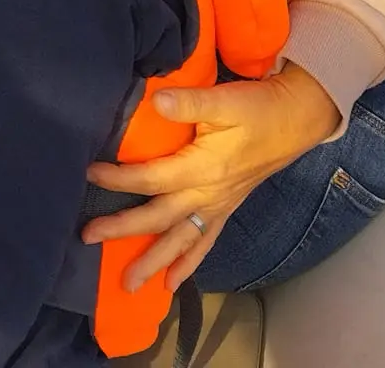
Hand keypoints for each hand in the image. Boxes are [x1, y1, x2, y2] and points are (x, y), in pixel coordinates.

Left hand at [83, 62, 340, 290]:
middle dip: (123, 229)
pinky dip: (188, 263)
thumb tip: (156, 101)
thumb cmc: (259, 108)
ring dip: (154, 262)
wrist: (297, 120)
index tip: (88, 174)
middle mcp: (208, 194)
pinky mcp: (226, 209)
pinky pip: (204, 242)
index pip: (151, 179)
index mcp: (204, 168)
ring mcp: (218, 206)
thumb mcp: (225, 100)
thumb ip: (190, 102)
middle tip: (87, 236)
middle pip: (159, 218)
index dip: (119, 179)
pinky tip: (173, 282)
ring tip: (129, 284)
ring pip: (181, 240)